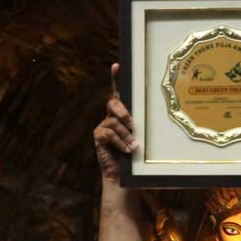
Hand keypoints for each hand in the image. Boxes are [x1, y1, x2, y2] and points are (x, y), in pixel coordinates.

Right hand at [92, 63, 137, 181]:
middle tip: (133, 125)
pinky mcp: (98, 137)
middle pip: (113, 103)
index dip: (116, 79)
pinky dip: (121, 142)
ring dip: (126, 134)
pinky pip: (109, 133)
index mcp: (122, 115)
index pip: (118, 93)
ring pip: (113, 121)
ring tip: (134, 146)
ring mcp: (103, 126)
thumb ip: (139, 128)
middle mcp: (110, 117)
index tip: (117, 66)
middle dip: (124, 112)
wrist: (122, 174)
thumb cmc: (134, 155)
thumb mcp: (140, 138)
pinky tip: (128, 150)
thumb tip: (143, 123)